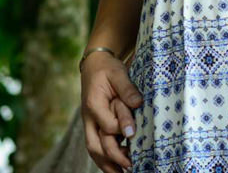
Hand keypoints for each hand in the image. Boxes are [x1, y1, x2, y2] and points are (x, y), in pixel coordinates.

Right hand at [80, 51, 143, 172]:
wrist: (94, 66)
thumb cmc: (107, 69)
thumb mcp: (118, 73)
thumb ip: (127, 89)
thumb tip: (138, 103)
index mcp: (94, 105)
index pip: (107, 124)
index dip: (121, 128)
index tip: (133, 134)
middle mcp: (89, 118)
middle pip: (96, 144)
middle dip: (112, 157)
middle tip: (131, 165)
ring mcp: (90, 125)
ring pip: (94, 150)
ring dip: (107, 165)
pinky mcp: (94, 127)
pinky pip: (95, 147)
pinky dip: (104, 160)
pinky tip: (116, 168)